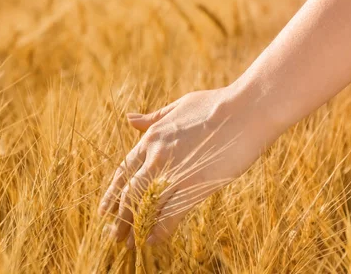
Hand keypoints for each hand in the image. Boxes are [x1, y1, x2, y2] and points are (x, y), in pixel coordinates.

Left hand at [98, 84, 282, 246]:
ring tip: (127, 245)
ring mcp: (174, 172)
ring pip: (145, 206)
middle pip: (129, 193)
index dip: (113, 193)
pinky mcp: (194, 186)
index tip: (105, 210)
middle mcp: (156, 156)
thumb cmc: (216, 104)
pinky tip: (153, 241)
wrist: (245, 110)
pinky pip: (170, 214)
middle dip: (119, 217)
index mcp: (151, 138)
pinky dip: (160, 230)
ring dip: (134, 228)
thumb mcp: (178, 106)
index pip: (124, 171)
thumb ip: (153, 117)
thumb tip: (129, 119)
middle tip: (112, 235)